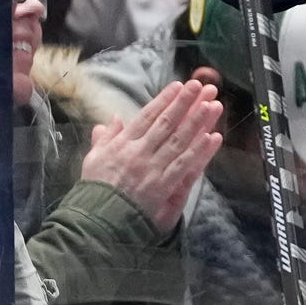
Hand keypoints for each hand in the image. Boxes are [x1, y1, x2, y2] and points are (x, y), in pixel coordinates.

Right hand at [78, 77, 224, 234]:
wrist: (98, 218)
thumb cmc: (95, 189)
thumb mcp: (93, 159)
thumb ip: (105, 138)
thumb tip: (113, 119)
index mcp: (123, 144)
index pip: (147, 117)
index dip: (164, 100)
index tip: (178, 86)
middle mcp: (139, 152)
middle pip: (166, 123)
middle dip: (184, 103)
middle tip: (200, 86)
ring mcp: (153, 168)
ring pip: (179, 140)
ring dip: (196, 121)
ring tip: (211, 105)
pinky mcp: (163, 185)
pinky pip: (184, 165)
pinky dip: (199, 151)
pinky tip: (212, 138)